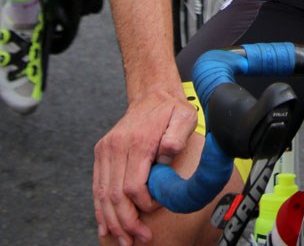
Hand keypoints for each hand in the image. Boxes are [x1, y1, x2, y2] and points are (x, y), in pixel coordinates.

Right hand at [93, 87, 196, 245]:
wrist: (151, 94)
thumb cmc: (170, 109)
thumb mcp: (184, 117)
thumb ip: (177, 135)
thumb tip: (169, 151)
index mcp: (137, 141)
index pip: (133, 185)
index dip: (143, 204)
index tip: (155, 208)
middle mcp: (116, 146)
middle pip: (115, 195)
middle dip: (126, 222)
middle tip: (139, 239)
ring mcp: (106, 150)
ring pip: (102, 195)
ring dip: (112, 222)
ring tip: (124, 240)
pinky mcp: (101, 153)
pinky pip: (97, 187)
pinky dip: (100, 210)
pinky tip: (106, 226)